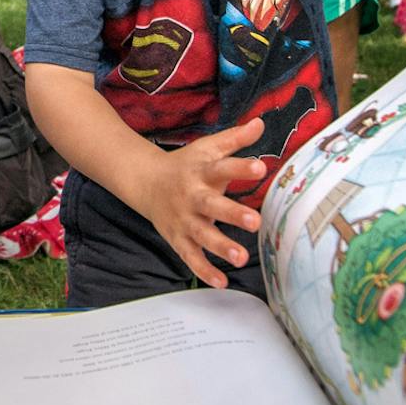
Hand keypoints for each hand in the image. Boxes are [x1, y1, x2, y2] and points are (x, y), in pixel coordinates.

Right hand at [123, 119, 266, 289]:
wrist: (145, 182)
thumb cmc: (186, 165)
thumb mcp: (207, 148)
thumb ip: (235, 139)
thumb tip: (261, 122)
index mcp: (201, 172)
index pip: (222, 167)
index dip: (241, 168)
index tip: (260, 167)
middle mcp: (192, 196)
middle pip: (212, 206)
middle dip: (233, 214)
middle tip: (255, 221)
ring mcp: (183, 220)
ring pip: (202, 235)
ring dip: (221, 246)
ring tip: (241, 257)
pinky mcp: (178, 239)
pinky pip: (190, 257)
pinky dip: (204, 271)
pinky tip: (221, 282)